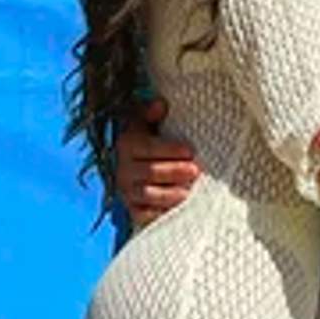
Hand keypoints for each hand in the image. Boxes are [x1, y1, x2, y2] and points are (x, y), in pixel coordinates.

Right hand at [115, 107, 199, 224]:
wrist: (139, 174)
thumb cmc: (153, 145)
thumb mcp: (149, 126)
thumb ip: (152, 114)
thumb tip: (160, 103)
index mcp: (128, 145)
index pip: (146, 147)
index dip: (168, 149)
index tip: (190, 150)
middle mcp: (124, 169)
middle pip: (148, 172)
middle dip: (173, 171)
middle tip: (195, 171)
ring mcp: (128, 192)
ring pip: (146, 194)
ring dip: (169, 194)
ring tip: (188, 192)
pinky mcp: (134, 210)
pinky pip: (145, 215)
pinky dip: (160, 213)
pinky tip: (178, 210)